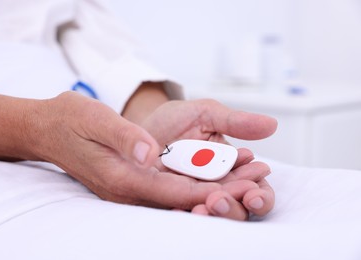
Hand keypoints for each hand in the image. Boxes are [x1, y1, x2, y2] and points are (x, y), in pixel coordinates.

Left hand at [140, 99, 276, 218]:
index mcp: (232, 168)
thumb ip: (236, 122)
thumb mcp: (206, 114)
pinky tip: (181, 210)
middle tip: (227, 197)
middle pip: (237, 209)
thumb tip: (272, 125)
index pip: (254, 187)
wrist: (141, 125)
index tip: (255, 188)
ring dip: (213, 213)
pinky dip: (184, 213)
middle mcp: (215, 186)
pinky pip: (180, 211)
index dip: (260, 192)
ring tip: (209, 204)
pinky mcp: (169, 201)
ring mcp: (192, 196)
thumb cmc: (177, 120)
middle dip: (236, 207)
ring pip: (211, 214)